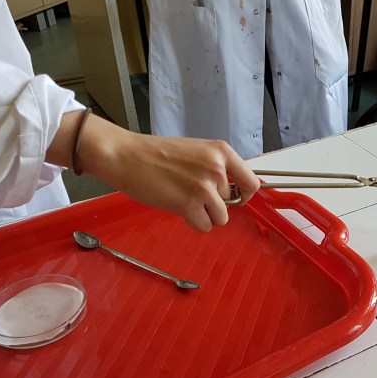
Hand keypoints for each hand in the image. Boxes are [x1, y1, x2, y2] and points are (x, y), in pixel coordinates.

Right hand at [67, 114, 260, 231]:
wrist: (125, 155)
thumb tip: (231, 190)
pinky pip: (204, 226)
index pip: (251, 182)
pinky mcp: (189, 205)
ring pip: (220, 218)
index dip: (243, 195)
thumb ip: (215, 167)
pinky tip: (177, 208)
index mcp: (221, 152)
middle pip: (232, 203)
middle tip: (190, 192)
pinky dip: (193, 222)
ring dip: (204, 215)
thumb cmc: (155, 154)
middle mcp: (217, 169)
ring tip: (184, 200)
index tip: (232, 198)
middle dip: (214, 203)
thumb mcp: (195, 151)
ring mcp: (204, 188)